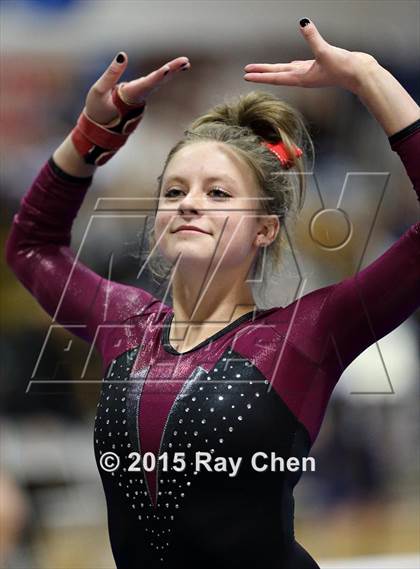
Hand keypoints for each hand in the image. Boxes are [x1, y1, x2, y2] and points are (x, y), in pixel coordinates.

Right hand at [85, 52, 190, 124]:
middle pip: (158, 81)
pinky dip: (167, 73)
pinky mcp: (142, 92)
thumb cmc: (98, 110)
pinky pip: (157, 81)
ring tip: (186, 63)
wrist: (102, 127)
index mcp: (130, 96)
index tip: (167, 69)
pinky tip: (178, 67)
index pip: (146, 85)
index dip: (157, 77)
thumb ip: (111, 74)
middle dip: (172, 71)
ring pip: (160, 81)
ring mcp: (143, 95)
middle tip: (185, 62)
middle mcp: (140, 96)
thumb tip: (123, 56)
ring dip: (173, 71)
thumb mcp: (98, 91)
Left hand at [243, 19, 376, 93]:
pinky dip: (290, 66)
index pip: (276, 77)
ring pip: (286, 71)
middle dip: (261, 73)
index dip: (260, 75)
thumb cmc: (344, 67)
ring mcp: (310, 73)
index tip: (246, 76)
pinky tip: (289, 65)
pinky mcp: (318, 68)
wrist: (360, 75)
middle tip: (246, 73)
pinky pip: (299, 67)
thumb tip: (303, 23)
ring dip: (273, 70)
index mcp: (301, 78)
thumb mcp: (326, 51)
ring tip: (262, 70)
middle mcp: (303, 77)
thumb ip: (313, 37)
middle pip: (277, 74)